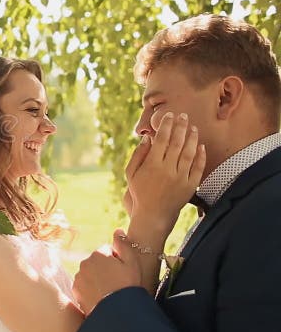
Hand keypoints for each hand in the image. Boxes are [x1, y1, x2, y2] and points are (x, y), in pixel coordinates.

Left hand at [73, 229, 141, 314]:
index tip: (122, 272)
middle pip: (97, 262)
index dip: (117, 261)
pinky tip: (100, 296)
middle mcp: (85, 262)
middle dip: (105, 269)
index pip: (107, 251)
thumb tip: (117, 230)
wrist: (117, 311)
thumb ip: (123, 244)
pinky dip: (90, 289)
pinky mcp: (75, 290)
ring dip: (96, 278)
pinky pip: (83, 285)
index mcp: (98, 254)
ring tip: (109, 291)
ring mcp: (78, 277)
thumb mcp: (132, 262)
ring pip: (89, 273)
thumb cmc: (128, 286)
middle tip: (116, 282)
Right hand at [125, 112, 205, 227]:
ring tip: (193, 127)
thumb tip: (147, 137)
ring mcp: (180, 178)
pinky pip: (198, 167)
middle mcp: (167, 170)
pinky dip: (200, 155)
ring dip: (192, 138)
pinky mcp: (190, 186)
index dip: (166, 125)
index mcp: (152, 165)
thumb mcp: (131, 173)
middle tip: (183, 115)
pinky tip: (200, 145)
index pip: (161, 139)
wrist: (153, 215)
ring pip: (189, 153)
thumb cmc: (140, 192)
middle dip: (180, 126)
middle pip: (176, 142)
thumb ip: (138, 154)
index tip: (168, 115)